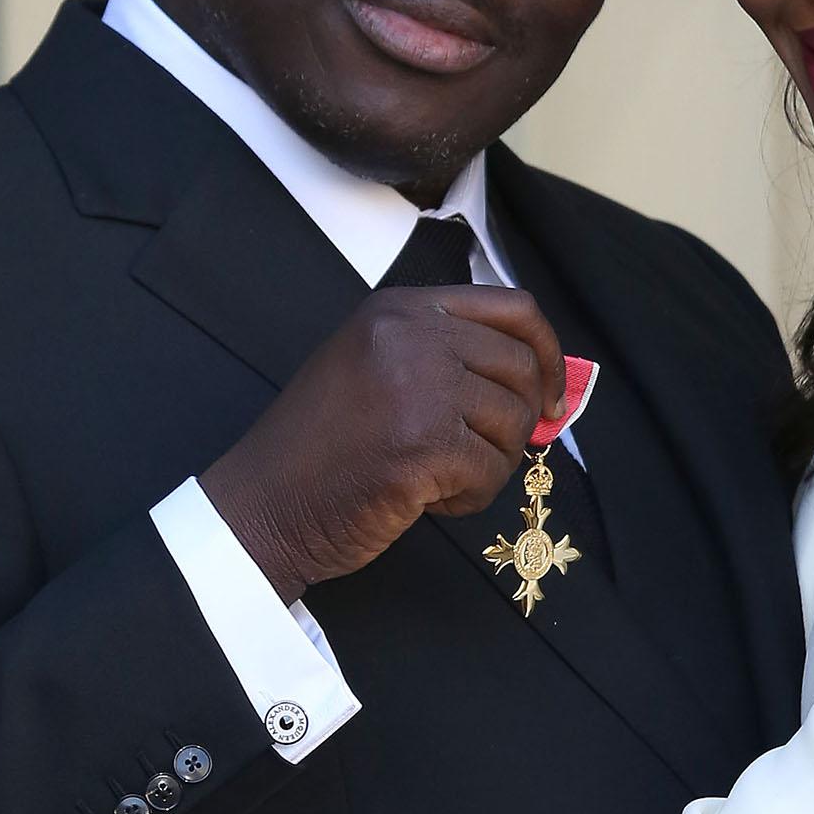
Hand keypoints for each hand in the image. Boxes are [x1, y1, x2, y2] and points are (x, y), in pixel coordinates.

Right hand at [201, 285, 564, 601]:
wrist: (263, 504)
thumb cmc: (320, 447)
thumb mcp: (376, 367)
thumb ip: (446, 355)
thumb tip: (540, 379)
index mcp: (400, 308)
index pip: (513, 308)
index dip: (548, 353)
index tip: (551, 394)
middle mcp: (410, 335)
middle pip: (521, 365)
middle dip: (520, 419)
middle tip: (489, 452)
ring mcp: (417, 387)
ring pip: (512, 421)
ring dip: (490, 462)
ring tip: (441, 478)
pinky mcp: (423, 444)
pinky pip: (490, 471)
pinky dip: (470, 496)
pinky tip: (429, 500)